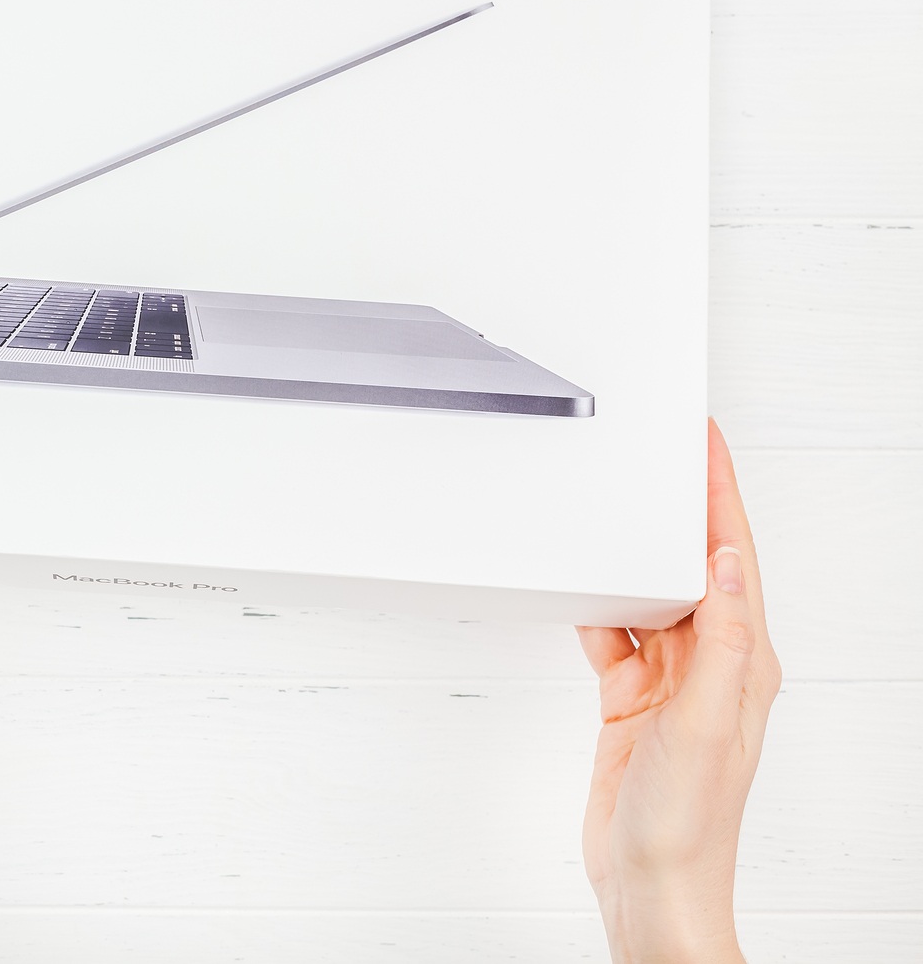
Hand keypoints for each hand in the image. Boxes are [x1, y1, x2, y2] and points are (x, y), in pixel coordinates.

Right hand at [575, 419, 781, 963]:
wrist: (650, 879)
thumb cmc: (688, 820)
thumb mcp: (706, 722)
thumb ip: (721, 641)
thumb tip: (729, 564)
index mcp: (744, 661)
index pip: (735, 558)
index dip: (721, 496)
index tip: (706, 446)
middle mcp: (712, 665)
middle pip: (695, 566)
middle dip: (681, 508)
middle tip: (664, 456)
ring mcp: (671, 682)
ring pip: (650, 596)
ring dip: (634, 554)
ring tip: (620, 508)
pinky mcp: (631, 699)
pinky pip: (613, 636)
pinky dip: (595, 608)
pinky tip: (582, 589)